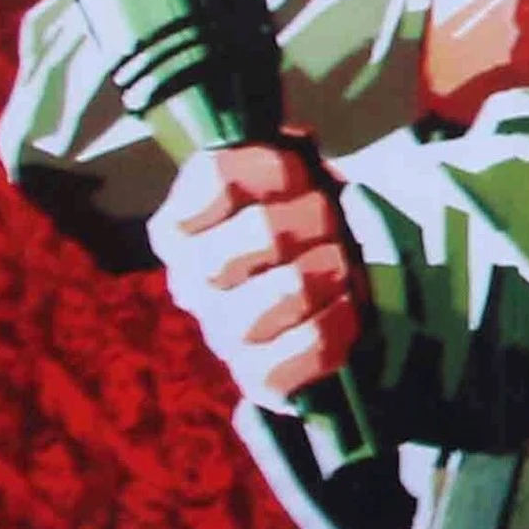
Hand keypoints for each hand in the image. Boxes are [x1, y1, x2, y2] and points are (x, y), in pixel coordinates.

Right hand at [149, 142, 361, 404]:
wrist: (333, 303)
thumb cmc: (303, 233)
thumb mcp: (289, 182)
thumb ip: (277, 157)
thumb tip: (287, 150)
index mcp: (183, 227)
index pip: (216, 177)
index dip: (269, 169)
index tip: (295, 173)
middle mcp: (191, 281)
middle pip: (260, 233)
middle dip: (312, 220)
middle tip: (329, 223)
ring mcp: (221, 333)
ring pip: (274, 298)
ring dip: (325, 273)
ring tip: (341, 266)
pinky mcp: (256, 379)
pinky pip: (288, 358)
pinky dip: (328, 330)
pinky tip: (344, 310)